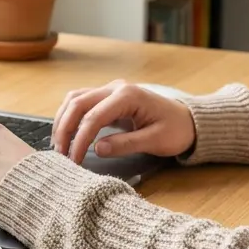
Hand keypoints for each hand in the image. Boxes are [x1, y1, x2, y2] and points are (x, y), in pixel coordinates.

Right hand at [52, 79, 195, 163]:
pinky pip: (82, 102)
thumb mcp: (155, 141)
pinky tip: (66, 133)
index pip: (93, 117)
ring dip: (63, 120)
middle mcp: (115, 88)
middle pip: (77, 103)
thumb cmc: (176, 130)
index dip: (80, 139)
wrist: (189, 120)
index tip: (74, 160)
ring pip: (75, 99)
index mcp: (128, 96)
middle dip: (64, 128)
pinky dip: (70, 116)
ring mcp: (110, 90)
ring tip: (59, 145)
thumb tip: (97, 149)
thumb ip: (125, 144)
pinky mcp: (108, 97)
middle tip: (60, 154)